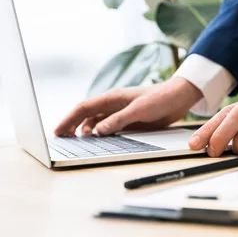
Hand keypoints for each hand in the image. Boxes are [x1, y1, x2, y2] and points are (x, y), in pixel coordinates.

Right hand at [54, 77, 201, 136]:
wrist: (179, 97)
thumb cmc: (160, 98)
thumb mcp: (139, 110)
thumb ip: (119, 120)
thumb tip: (97, 131)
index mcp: (113, 98)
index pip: (84, 107)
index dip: (69, 119)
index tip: (58, 131)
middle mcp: (113, 104)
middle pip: (86, 114)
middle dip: (72, 124)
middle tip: (60, 137)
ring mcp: (120, 111)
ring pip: (96, 121)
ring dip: (84, 129)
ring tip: (74, 140)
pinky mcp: (129, 119)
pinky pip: (108, 126)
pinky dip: (99, 133)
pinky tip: (97, 140)